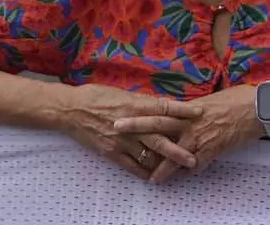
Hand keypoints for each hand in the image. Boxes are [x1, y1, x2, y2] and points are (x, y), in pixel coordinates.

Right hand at [58, 83, 198, 180]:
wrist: (70, 110)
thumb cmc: (95, 96)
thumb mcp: (119, 92)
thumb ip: (140, 101)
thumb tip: (160, 105)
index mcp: (133, 104)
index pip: (163, 108)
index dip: (182, 111)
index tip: (199, 113)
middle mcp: (130, 124)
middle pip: (160, 138)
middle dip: (179, 149)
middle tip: (195, 158)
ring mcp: (121, 141)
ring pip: (148, 155)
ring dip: (165, 164)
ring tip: (179, 169)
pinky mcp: (112, 153)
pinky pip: (133, 166)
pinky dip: (145, 172)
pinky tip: (155, 176)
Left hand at [114, 85, 263, 181]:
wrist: (257, 107)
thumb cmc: (235, 100)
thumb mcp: (208, 102)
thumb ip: (190, 111)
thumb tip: (179, 113)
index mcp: (186, 107)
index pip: (157, 108)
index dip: (138, 111)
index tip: (120, 112)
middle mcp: (189, 120)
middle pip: (157, 124)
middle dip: (136, 128)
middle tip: (115, 129)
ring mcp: (200, 135)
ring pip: (174, 153)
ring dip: (162, 167)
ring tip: (151, 179)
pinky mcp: (213, 149)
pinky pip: (196, 164)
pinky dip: (189, 172)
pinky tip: (183, 178)